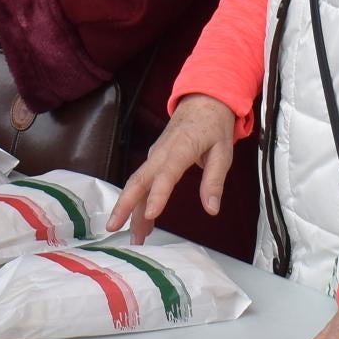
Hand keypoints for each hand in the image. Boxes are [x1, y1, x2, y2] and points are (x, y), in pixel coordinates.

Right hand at [110, 96, 237, 241]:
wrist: (203, 100)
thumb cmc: (214, 126)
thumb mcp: (223, 152)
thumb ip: (214, 181)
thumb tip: (212, 209)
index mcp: (181, 147)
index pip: (166, 174)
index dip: (157, 195)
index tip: (149, 215)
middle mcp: (161, 152)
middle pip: (138, 180)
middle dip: (125, 205)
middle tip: (115, 229)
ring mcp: (154, 155)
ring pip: (136, 184)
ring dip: (130, 209)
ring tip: (133, 237)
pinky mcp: (153, 160)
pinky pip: (142, 182)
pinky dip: (138, 202)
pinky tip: (141, 222)